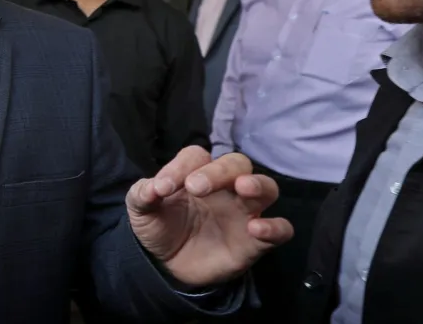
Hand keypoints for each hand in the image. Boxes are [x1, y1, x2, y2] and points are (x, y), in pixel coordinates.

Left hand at [127, 147, 291, 286]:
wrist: (167, 266)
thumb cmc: (160, 227)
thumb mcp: (142, 210)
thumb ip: (143, 194)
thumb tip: (153, 187)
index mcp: (197, 173)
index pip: (197, 156)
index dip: (180, 167)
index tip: (162, 188)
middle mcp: (226, 187)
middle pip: (237, 163)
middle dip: (219, 171)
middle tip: (196, 187)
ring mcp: (245, 212)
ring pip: (267, 187)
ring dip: (258, 184)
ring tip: (243, 188)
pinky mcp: (256, 241)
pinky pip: (281, 229)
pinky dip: (275, 227)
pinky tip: (256, 228)